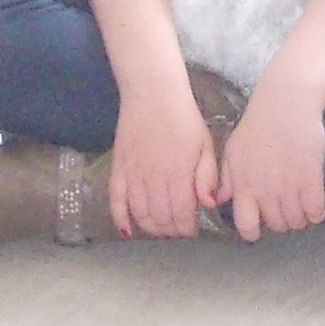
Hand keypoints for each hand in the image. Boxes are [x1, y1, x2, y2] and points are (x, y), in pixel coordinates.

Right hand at [110, 81, 221, 239]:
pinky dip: (120, 219)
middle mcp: (155, 178)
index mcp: (180, 173)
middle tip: (177, 231)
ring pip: (140, 214)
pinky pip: (115, 200)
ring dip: (151, 228)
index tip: (192, 231)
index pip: (182, 215)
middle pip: (161, 219)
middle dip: (171, 231)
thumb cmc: (184, 119)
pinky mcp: (118, 168)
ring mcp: (134, 174)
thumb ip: (208, 176)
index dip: (187, 229)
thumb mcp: (206, 144)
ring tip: (160, 229)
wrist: (153, 94)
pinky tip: (127, 231)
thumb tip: (208, 205)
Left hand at [220, 81, 324, 239]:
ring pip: (296, 222)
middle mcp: (264, 191)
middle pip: (277, 226)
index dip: (253, 231)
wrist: (286, 104)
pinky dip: (316, 213)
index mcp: (243, 185)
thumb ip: (224, 180)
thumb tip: (216, 202)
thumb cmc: (257, 125)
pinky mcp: (311, 181)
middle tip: (285, 208)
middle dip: (281, 221)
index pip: (245, 226)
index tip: (259, 226)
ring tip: (301, 206)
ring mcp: (288, 188)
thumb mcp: (233, 151)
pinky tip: (315, 205)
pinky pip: (315, 213)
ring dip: (300, 218)